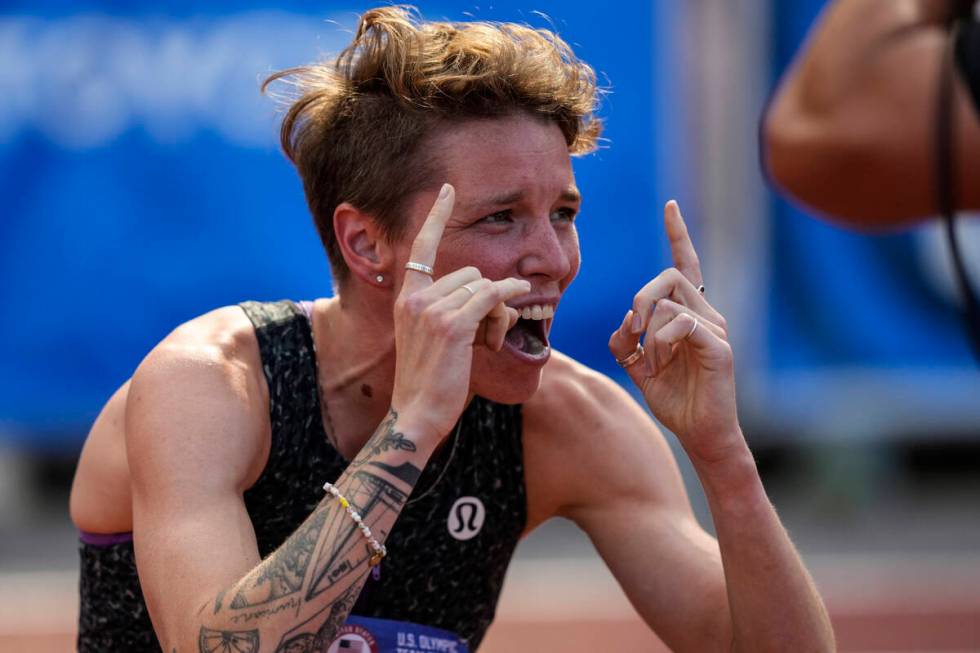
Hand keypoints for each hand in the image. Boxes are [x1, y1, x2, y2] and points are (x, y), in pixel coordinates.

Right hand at [390, 183, 530, 443]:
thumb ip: (451, 312)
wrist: (415, 415)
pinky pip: (491, 298)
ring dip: (499, 312)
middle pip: (470, 273)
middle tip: (490, 332)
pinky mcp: (451, 325)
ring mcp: (431, 310)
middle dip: (488, 298)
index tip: (447, 190)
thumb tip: (494, 297)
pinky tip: (515, 312)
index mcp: (406, 298)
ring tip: (491, 342)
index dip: (435, 216)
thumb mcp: (430, 340)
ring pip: (483, 287)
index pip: (421, 247)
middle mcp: (415, 297)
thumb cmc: (428, 382)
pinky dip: (508, 302)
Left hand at [608, 201, 739, 463]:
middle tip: (633, 331)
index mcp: (689, 315)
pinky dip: (661, 343)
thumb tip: (624, 325)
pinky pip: (682, 324)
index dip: (678, 234)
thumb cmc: (675, 401)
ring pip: (670, 301)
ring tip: (652, 362)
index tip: (670, 206)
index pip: (686, 265)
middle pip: (669, 276)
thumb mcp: (639, 368)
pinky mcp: (718, 347)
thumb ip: (626, 343)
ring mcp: (715, 329)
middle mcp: (707, 315)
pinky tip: (661, 364)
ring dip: (648, 331)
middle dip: (641, 297)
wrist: (700, 434)